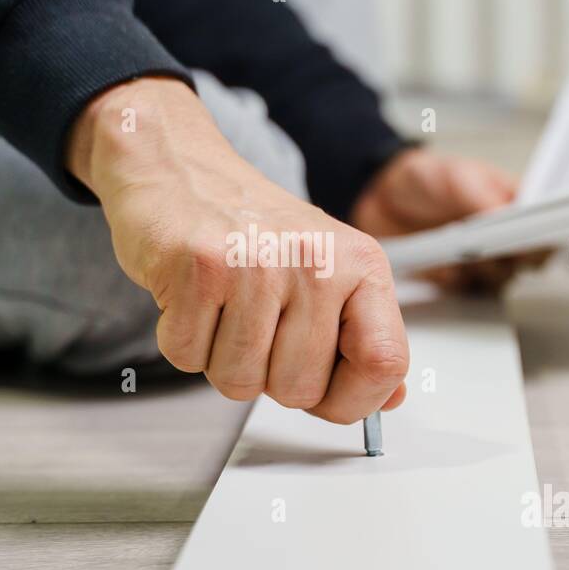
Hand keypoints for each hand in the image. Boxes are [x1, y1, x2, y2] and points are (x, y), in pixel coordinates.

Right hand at [69, 77, 408, 422]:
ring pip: (239, 381)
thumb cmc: (252, 228)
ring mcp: (256, 263)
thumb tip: (389, 396)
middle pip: (300, 389)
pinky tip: (193, 300)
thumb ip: (362, 336)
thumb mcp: (328, 271)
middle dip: (269, 377)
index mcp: (360, 263)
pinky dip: (182, 340)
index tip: (329, 394)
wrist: (180, 169)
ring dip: (220, 360)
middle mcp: (315, 260)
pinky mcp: (198, 267)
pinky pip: (188, 357)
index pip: (384, 362)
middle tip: (256, 327)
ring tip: (222, 308)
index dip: (353, 400)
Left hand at [351, 148, 530, 290]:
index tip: (529, 239)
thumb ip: (484, 198)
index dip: (543, 238)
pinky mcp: (457, 278)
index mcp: (515, 204)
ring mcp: (481, 258)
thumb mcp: (457, 177)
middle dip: (510, 256)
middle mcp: (504, 235)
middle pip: (528, 261)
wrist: (381, 196)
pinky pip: (468, 290)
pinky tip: (443, 263)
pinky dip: (457, 280)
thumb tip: (509, 217)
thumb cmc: (427, 177)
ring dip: (483, 269)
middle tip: (489, 245)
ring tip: (460, 250)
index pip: (546, 228)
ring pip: (501, 280)